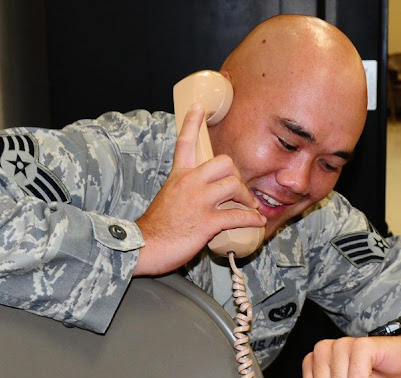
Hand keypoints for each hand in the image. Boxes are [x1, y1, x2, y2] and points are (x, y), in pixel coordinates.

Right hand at [134, 103, 265, 275]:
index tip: (200, 107)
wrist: (143, 247)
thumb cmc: (155, 228)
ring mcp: (198, 201)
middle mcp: (189, 183)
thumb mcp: (167, 199)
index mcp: (178, 176)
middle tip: (239, 190)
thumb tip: (201, 200)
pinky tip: (257, 223)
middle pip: (224, 163)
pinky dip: (252, 219)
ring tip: (250, 208)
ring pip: (234, 186)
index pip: (185, 143)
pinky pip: (238, 215)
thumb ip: (184, 192)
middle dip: (237, 176)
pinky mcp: (206, 222)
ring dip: (247, 198)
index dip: (192, 122)